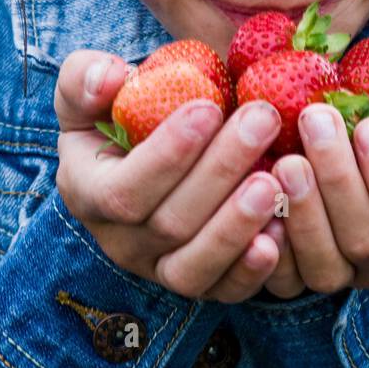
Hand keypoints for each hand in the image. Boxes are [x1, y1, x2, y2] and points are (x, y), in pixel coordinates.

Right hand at [54, 49, 291, 301]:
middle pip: (170, 223)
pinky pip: (225, 290)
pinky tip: (282, 230)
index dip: (167, 153)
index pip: (123, 189)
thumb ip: (86, 78)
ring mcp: (160, 269)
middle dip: (220, 170)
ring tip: (275, 180)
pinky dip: (253, 269)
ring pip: (195, 266)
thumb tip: (111, 78)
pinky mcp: (202, 283)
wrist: (146, 156)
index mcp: (87, 194)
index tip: (209, 106)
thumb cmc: (119, 116)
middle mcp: (121, 242)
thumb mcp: (89, 90)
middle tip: (264, 118)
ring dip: (237, 225)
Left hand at [258, 95, 368, 296]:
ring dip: (301, 210)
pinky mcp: (296, 271)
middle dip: (338, 181)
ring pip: (320, 265)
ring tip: (285, 155)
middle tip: (315, 118)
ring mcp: (341, 272)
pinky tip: (253, 193)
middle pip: (364, 243)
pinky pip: (277, 276)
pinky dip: (263, 242)